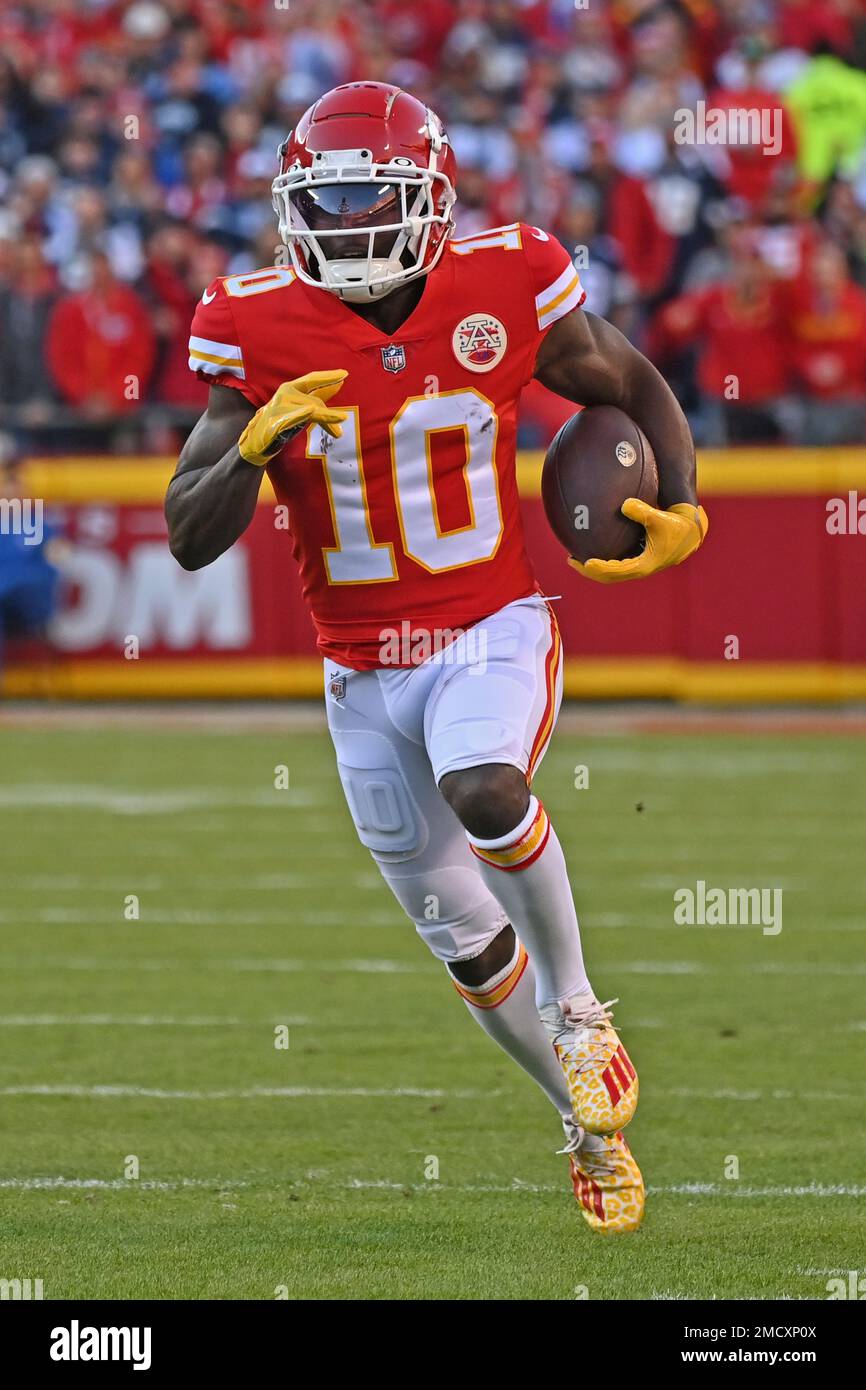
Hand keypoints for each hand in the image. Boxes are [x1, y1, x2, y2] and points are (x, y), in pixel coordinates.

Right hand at [237, 370, 348, 465]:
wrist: (256, 442)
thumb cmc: (281, 422)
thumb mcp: (301, 407)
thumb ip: (317, 397)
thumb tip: (339, 385)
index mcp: (290, 388)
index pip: (312, 380)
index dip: (328, 377)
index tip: (345, 374)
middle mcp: (285, 393)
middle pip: (314, 401)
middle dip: (330, 415)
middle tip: (338, 431)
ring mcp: (280, 407)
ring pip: (310, 410)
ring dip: (326, 421)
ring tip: (338, 433)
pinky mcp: (276, 421)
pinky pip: (294, 417)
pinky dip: (302, 414)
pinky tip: (310, 411)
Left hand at [569, 499, 707, 583]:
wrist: (690, 532)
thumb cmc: (676, 525)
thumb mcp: (660, 517)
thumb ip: (643, 511)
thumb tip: (624, 504)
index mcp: (644, 565)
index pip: (616, 571)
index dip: (599, 568)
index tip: (584, 562)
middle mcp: (639, 569)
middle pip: (608, 576)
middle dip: (589, 570)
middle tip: (570, 559)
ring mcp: (637, 566)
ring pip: (611, 572)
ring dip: (593, 567)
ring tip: (574, 556)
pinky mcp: (638, 559)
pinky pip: (616, 563)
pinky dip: (603, 558)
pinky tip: (591, 545)